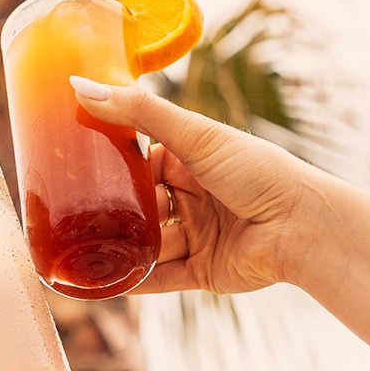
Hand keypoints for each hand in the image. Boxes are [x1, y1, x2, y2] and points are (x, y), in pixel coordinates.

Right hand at [70, 77, 312, 294]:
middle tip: (68, 216)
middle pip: (141, 207)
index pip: (142, 161)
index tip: (72, 165)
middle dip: (111, 213)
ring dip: (119, 251)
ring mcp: (198, 237)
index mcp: (193, 160)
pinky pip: (162, 279)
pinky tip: (102, 284)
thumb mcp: (195, 136)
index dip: (112, 165)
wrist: (301, 227)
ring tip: (77, 254)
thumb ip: (139, 112)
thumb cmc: (258, 172)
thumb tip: (80, 86)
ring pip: (148, 245)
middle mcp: (194, 198)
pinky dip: (135, 282)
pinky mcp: (204, 273)